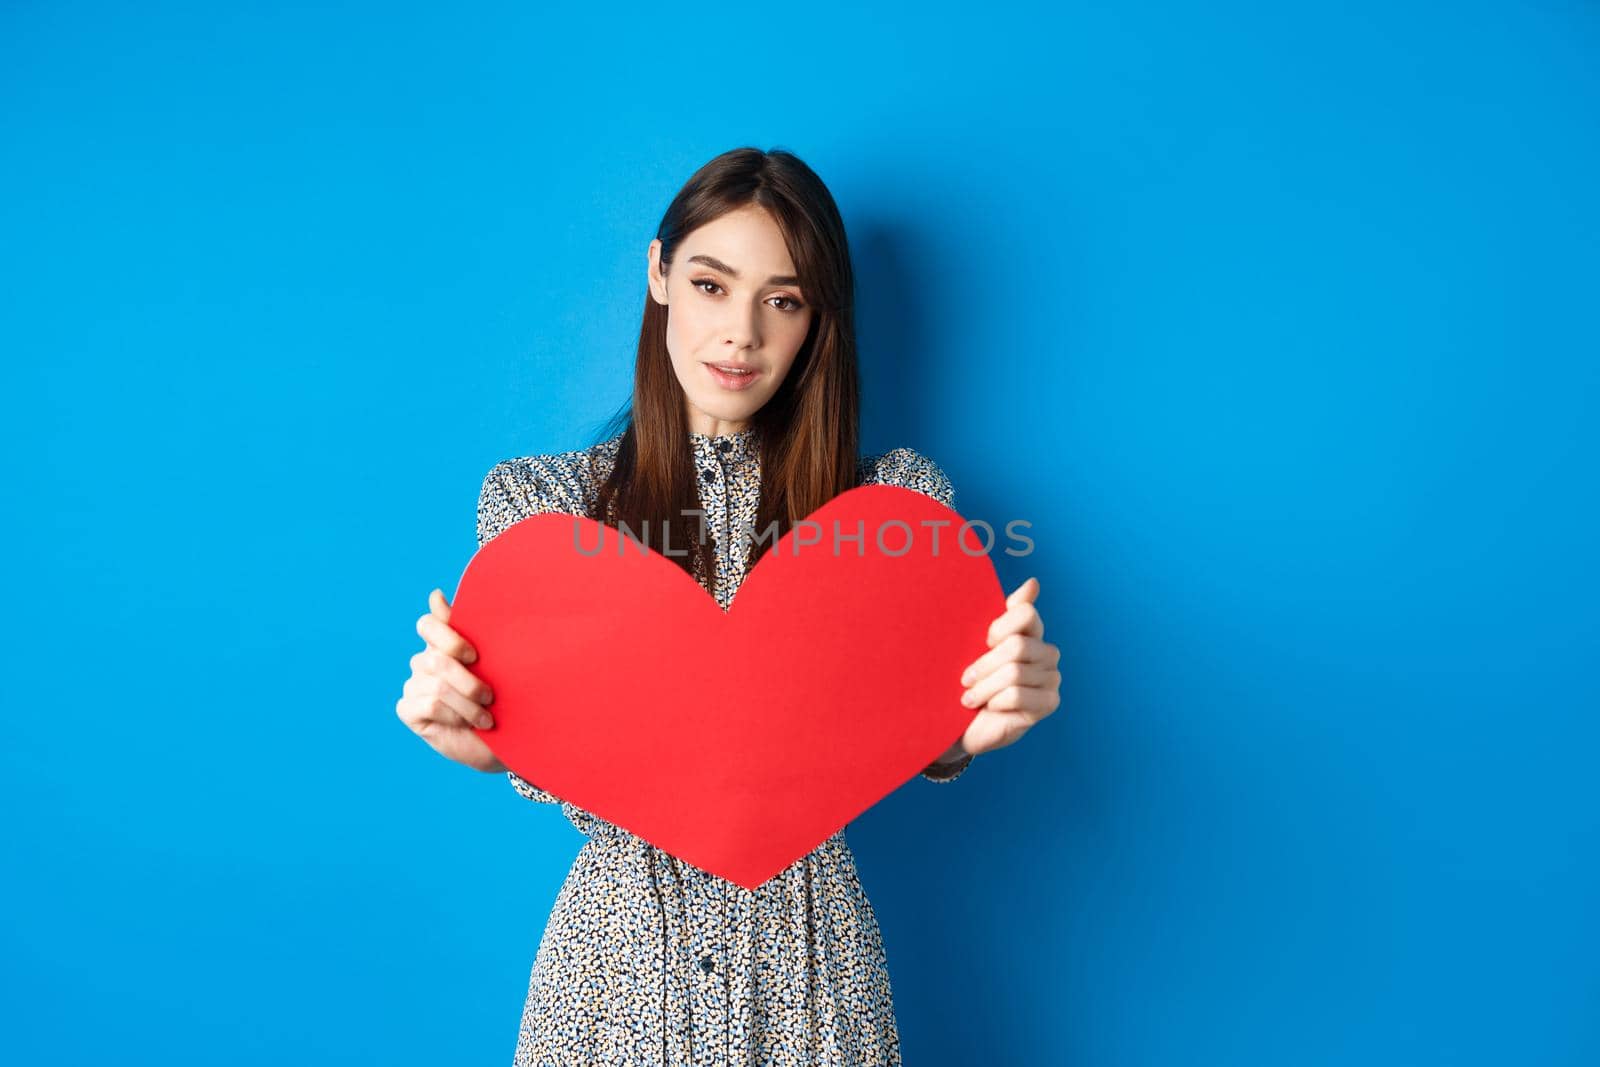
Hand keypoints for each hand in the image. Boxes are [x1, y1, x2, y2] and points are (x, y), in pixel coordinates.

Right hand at [395, 588, 507, 773]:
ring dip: (467, 703)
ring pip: (437, 684)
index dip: (449, 637)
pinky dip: (455, 715)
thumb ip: (470, 629)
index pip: (428, 624)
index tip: (474, 655)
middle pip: (437, 658)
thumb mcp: (493, 663)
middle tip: (491, 696)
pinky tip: (470, 724)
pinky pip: (429, 705)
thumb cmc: (501, 698)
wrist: (503, 739)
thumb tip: (434, 594)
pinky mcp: (408, 710)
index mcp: (442, 644)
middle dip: (469, 681)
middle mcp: (423, 661)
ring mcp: (413, 685)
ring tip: (486, 716)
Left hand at [951, 577, 1061, 758]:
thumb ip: (1006, 613)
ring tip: (970, 697)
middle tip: (966, 679)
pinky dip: (995, 702)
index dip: (998, 628)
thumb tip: (1034, 582)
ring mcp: (1052, 678)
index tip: (984, 642)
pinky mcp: (1050, 702)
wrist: (967, 722)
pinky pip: (1017, 695)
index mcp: (1032, 631)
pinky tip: (989, 707)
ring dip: (984, 687)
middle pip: (1016, 646)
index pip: (1025, 613)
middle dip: (984, 664)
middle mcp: (1047, 652)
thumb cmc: (973, 679)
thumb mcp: (979, 643)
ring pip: (1013, 673)